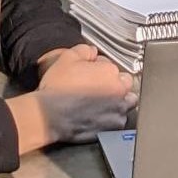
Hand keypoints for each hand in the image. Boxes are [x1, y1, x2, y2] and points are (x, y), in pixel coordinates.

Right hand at [8, 47, 134, 151]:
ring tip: (103, 101)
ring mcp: (117, 110)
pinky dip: (113, 117)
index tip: (92, 72)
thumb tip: (91, 51)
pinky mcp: (112, 127)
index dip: (100, 67)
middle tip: (100, 85)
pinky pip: (120, 120)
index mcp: (110, 72)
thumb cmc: (57, 89)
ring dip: (119, 100)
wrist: (50, 115)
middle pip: (125, 83)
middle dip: (115, 82)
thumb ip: (84, 50)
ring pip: (127, 102)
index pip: (111, 65)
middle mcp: (118, 91)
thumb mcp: (67, 58)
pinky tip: (101, 115)